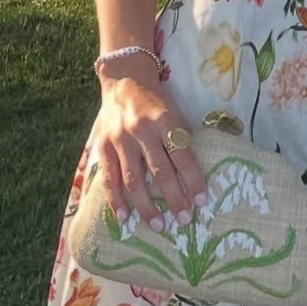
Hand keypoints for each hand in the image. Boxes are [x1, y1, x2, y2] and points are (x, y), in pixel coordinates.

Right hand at [95, 60, 207, 228]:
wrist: (124, 80)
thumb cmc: (156, 101)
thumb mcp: (174, 112)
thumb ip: (180, 138)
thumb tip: (195, 175)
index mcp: (165, 120)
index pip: (182, 154)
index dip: (193, 179)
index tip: (203, 200)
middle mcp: (142, 130)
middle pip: (160, 171)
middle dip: (174, 198)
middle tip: (184, 219)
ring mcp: (120, 140)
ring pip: (134, 179)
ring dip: (146, 206)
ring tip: (158, 225)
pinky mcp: (104, 147)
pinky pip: (110, 178)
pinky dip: (117, 200)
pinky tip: (125, 217)